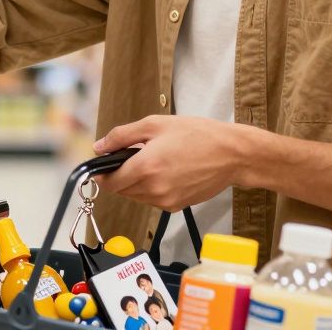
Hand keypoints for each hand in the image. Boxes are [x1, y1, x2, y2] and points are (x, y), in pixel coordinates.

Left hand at [93, 116, 244, 212]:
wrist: (232, 155)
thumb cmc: (197, 135)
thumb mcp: (155, 124)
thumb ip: (122, 136)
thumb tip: (99, 147)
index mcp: (146, 167)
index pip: (110, 182)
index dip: (101, 175)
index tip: (101, 167)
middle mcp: (154, 189)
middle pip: (121, 191)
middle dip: (119, 176)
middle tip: (130, 157)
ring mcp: (166, 201)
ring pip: (136, 197)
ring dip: (134, 183)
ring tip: (151, 162)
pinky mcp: (176, 206)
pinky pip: (152, 200)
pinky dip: (150, 189)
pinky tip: (164, 172)